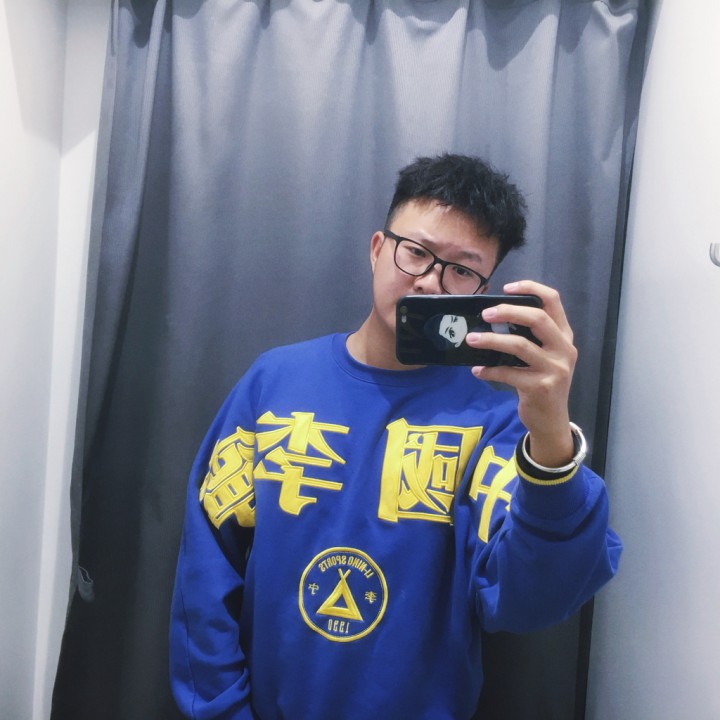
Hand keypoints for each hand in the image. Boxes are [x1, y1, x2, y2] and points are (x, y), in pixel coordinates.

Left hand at [466, 281, 576, 467]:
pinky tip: (477, 370)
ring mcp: (554, 369)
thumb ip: (531, 337)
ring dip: (491, 341)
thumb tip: (495, 317)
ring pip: (520, 345)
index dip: (531, 288)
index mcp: (564, 336)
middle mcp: (564, 349)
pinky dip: (489, 370)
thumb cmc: (542, 382)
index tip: (507, 287)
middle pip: (537, 318)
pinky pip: (508, 373)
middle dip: (508, 311)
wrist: (551, 420)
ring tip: (471, 339)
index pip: (554, 301)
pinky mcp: (540, 388)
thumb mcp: (545, 357)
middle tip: (485, 314)